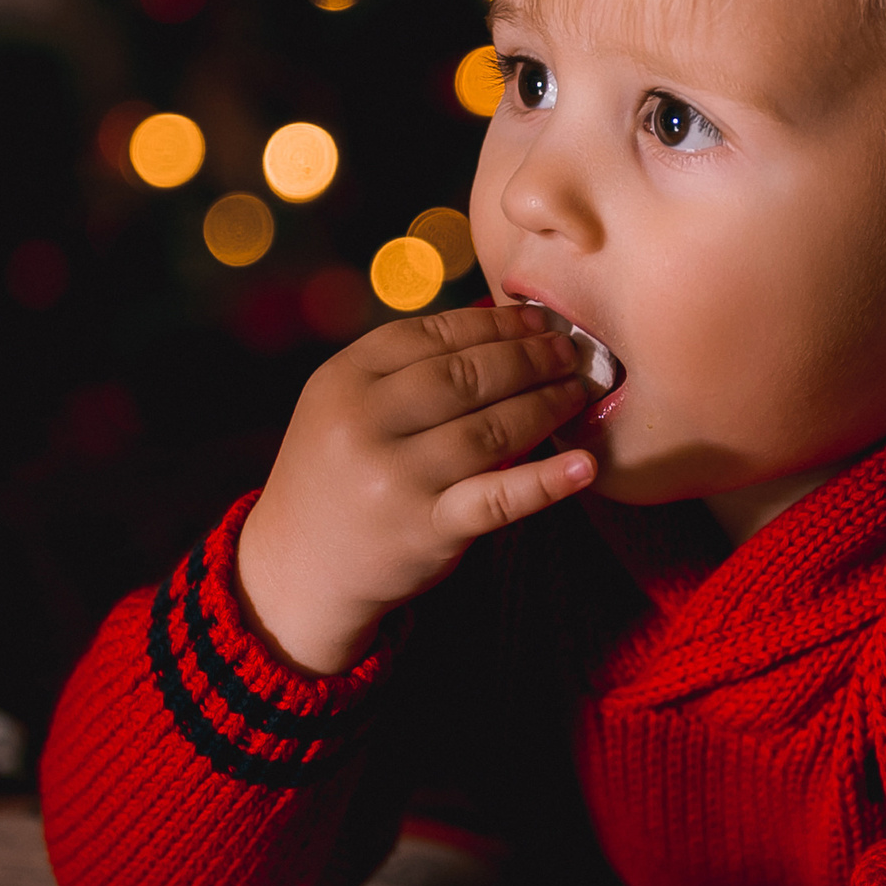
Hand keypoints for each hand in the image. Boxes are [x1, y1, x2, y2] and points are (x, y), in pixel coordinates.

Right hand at [237, 304, 596, 674]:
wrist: (300, 566)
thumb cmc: (342, 472)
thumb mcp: (349, 407)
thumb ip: (408, 367)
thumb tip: (502, 322)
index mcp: (344, 380)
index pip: (433, 334)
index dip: (495, 324)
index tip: (538, 319)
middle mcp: (364, 424)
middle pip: (466, 376)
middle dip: (529, 358)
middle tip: (570, 350)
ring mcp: (395, 479)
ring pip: (490, 429)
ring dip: (546, 405)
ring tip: (578, 391)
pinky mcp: (426, 529)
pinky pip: (497, 498)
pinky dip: (545, 482)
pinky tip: (584, 465)